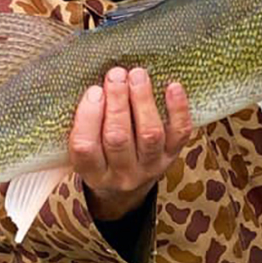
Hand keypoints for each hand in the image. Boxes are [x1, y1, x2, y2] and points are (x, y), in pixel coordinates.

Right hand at [69, 67, 192, 220]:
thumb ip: (82, 124)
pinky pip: (180, 133)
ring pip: (150, 135)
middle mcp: (122, 174)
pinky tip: (173, 87)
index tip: (94, 90)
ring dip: (143, 101)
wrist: (127, 188)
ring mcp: (150, 166)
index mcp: (93, 172)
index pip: (85, 147)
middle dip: (117, 103)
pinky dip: (178, 109)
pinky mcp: (172, 156)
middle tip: (116, 74)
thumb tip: (92, 87)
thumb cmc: (100, 155)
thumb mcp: (83, 149)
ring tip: (138, 75)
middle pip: (118, 138)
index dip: (88, 116)